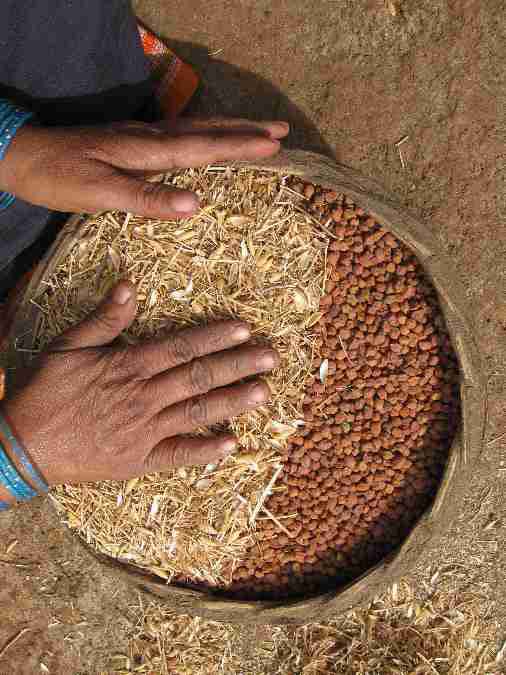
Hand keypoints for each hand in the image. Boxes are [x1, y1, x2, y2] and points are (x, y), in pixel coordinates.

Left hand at [0, 117, 288, 216]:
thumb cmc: (60, 179)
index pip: (203, 147)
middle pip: (207, 130)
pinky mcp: (134, 144)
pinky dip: (206, 137)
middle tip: (282, 131)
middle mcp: (150, 138)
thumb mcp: (101, 194)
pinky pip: (181, 137)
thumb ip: (147, 198)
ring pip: (196, 130)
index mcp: (147, 150)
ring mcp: (142, 138)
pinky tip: (211, 143)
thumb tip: (196, 205)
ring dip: (230, 130)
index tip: (275, 144)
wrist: (23, 157)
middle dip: (246, 131)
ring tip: (260, 132)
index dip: (240, 147)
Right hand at [2, 282, 278, 485]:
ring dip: (233, 402)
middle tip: (271, 358)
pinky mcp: (138, 461)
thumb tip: (129, 285)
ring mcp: (144, 431)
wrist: (22, 445)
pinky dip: (205, 451)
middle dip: (238, 366)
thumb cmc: (44, 392)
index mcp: (128, 366)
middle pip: (199, 377)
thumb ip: (103, 318)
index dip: (215, 337)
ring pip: (196, 412)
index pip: (181, 348)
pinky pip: (178, 456)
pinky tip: (232, 445)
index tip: (244, 330)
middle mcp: (143, 397)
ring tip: (263, 391)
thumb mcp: (67, 346)